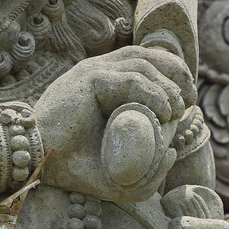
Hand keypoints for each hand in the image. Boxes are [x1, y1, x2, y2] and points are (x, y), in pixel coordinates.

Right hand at [34, 46, 194, 200]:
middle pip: (148, 54)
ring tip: (178, 109)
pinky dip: (152, 92)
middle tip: (189, 101)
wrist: (39, 161)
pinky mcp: (89, 79)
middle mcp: (100, 71)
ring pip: (142, 62)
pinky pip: (129, 78)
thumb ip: (146, 169)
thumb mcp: (118, 174)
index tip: (186, 104)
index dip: (172, 76)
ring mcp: (94, 72)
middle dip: (177, 73)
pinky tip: (162, 111)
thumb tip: (172, 150)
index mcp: (105, 84)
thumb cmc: (73, 166)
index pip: (145, 62)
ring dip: (167, 84)